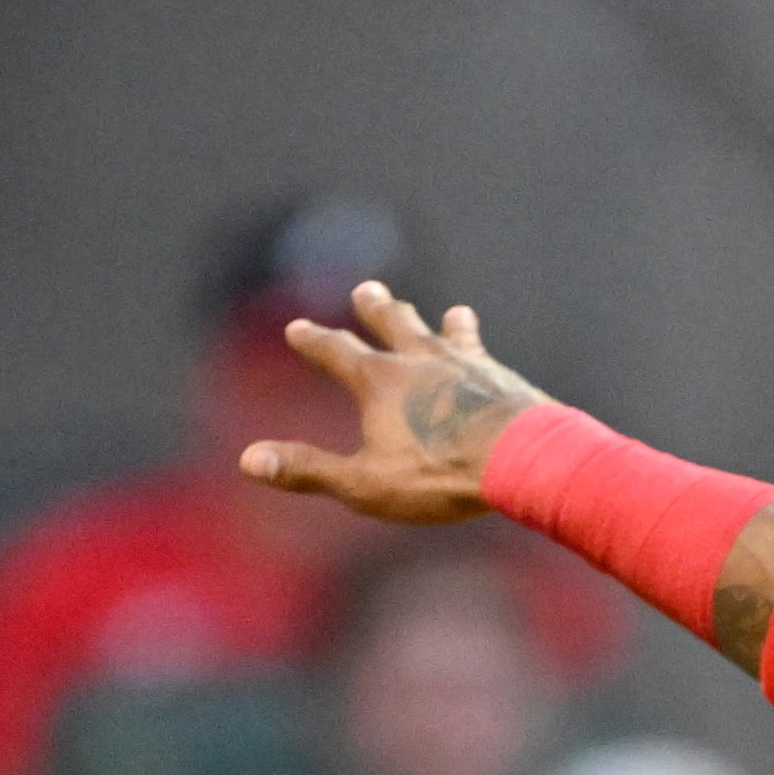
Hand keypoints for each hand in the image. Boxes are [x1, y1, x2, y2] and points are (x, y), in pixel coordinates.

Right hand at [239, 280, 546, 523]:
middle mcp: (422, 361)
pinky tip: (486, 354)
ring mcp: (468, 366)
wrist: (526, 460)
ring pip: (446, 336)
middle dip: (377, 311)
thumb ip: (309, 470)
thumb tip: (248, 460)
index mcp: (380, 381)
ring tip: (450, 313)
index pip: (336, 351)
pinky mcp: (506, 381)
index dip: (314, 341)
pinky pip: (487, 359)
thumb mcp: (366, 483)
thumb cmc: (441, 476)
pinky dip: (480, 350)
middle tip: (368, 291)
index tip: (297, 328)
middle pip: (394, 326)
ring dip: (438, 324)